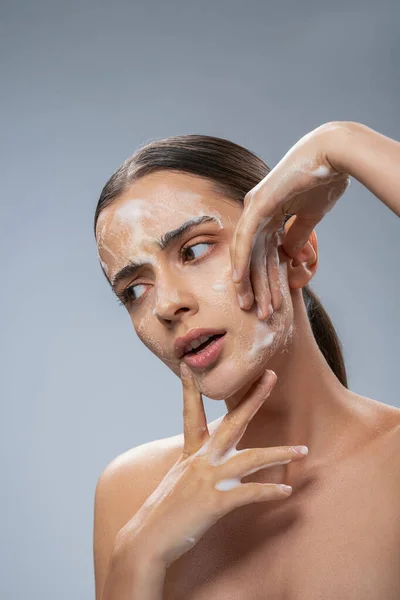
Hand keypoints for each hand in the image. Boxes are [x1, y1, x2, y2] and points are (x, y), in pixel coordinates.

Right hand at [116, 366, 306, 568]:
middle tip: (271, 376)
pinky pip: (249, 493)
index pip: (192, 413)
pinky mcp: (215, 502)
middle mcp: (201, 460)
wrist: (147, 539)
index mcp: (191, 453)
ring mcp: (208, 479)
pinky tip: (286, 490)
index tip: (189, 366)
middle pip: (232, 422)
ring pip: (251, 458)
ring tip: (302, 450)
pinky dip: (269, 491)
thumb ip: (195, 464)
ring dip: (280, 453)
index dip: (190, 390)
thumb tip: (208, 458)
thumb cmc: (165, 511)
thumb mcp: (178, 478)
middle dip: (253, 399)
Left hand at [230, 122, 349, 318]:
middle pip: (253, 256)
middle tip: (253, 311)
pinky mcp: (259, 203)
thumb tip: (290, 254)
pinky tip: (238, 279)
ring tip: (248, 304)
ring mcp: (255, 206)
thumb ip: (297, 235)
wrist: (333, 154)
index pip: (264, 254)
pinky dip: (242, 259)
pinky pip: (246, 237)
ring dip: (247, 279)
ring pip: (246, 251)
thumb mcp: (309, 216)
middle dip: (253, 285)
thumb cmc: (323, 179)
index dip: (266, 280)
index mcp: (268, 215)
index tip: (269, 302)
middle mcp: (257, 212)